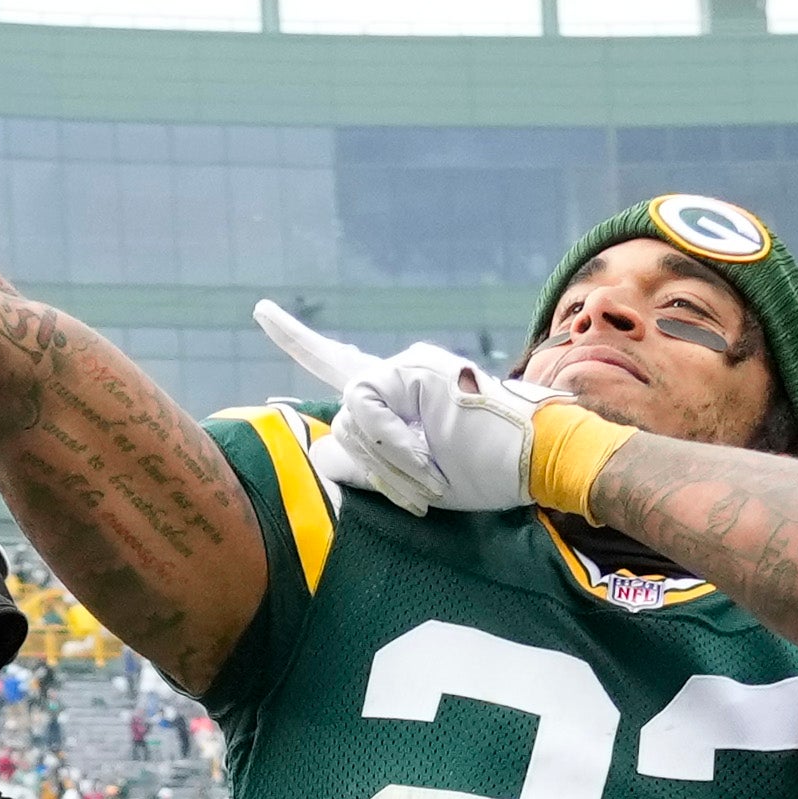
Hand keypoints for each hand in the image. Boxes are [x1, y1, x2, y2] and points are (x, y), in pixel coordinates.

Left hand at [252, 300, 572, 515]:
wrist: (538, 455)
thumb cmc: (487, 471)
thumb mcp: (416, 478)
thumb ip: (366, 463)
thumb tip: (321, 451)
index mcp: (399, 393)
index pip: (338, 363)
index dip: (297, 340)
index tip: (259, 311)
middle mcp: (398, 370)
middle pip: (343, 422)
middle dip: (374, 468)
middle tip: (426, 487)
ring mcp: (406, 364)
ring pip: (349, 421)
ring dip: (387, 462)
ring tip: (435, 473)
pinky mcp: (411, 366)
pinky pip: (365, 410)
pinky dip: (389, 443)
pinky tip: (428, 455)